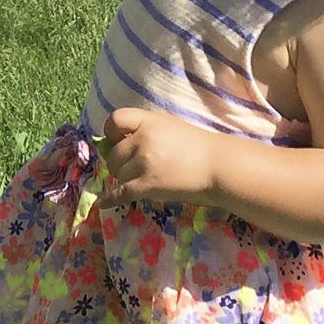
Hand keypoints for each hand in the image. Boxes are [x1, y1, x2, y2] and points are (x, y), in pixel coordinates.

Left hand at [100, 107, 219, 207]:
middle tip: (135, 168)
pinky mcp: (147, 185)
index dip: (111, 132)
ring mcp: (143, 163)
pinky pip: (121, 193)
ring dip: (126, 179)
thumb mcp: (170, 126)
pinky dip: (110, 199)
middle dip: (120, 162)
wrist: (220, 167)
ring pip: (118, 174)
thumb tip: (118, 141)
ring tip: (144, 179)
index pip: (115, 120)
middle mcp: (142, 139)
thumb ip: (146, 129)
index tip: (117, 141)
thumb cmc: (198, 146)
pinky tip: (103, 204)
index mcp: (149, 121)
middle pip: (113, 154)